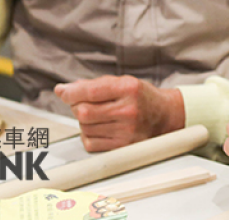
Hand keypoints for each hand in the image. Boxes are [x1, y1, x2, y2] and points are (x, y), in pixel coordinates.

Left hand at [55, 75, 183, 151]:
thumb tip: (64, 90)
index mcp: (129, 89)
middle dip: (76, 106)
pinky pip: (90, 143)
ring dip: (83, 121)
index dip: (70, 92)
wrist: (166, 115)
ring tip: (97, 115)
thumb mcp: (123, 82)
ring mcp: (126, 131)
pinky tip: (98, 127)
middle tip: (82, 102)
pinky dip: (88, 135)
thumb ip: (94, 85)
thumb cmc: (142, 97)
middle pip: (83, 112)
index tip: (62, 91)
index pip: (90, 91)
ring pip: (85, 128)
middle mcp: (129, 110)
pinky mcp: (123, 147)